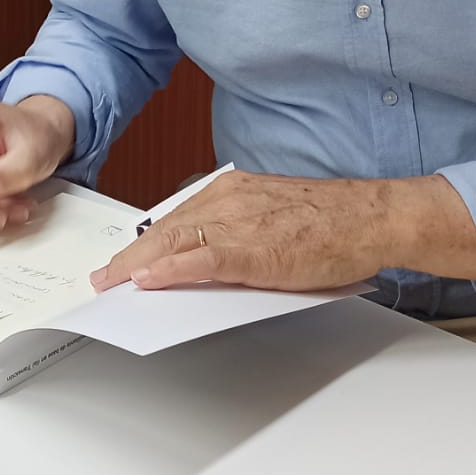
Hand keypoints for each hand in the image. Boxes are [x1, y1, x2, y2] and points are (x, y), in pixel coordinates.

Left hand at [90, 171, 383, 291]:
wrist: (370, 217)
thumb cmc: (331, 221)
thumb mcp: (271, 217)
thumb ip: (235, 232)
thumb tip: (202, 259)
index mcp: (232, 190)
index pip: (176, 217)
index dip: (145, 242)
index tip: (124, 259)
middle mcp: (229, 199)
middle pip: (165, 229)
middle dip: (131, 256)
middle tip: (104, 279)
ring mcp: (240, 222)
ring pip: (175, 241)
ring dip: (139, 265)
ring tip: (114, 284)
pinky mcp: (255, 248)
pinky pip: (202, 258)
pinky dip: (172, 269)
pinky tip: (151, 280)